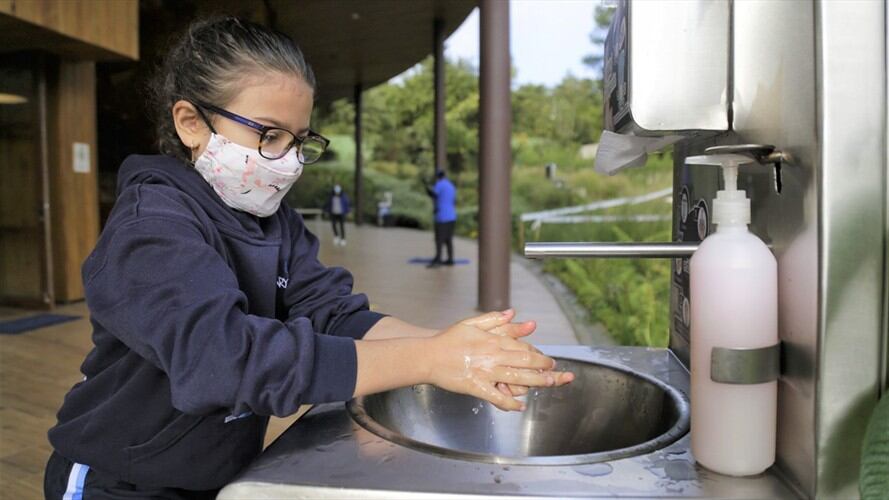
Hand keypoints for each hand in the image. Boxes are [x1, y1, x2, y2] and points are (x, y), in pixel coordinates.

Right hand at [425, 311, 573, 410]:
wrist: (428, 356)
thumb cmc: (448, 340)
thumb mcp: (471, 323)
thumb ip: (494, 319)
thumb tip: (513, 313)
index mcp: (492, 340)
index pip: (522, 346)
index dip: (537, 353)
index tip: (546, 358)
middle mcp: (492, 356)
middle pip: (525, 361)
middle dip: (544, 367)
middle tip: (555, 371)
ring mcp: (485, 372)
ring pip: (517, 378)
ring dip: (536, 381)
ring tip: (549, 383)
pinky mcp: (476, 387)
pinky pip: (497, 397)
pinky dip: (510, 403)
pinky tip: (520, 407)